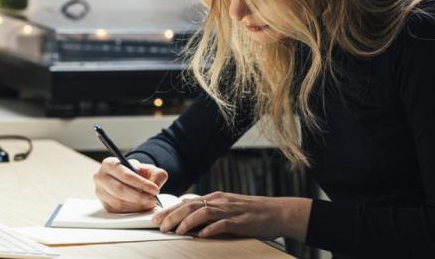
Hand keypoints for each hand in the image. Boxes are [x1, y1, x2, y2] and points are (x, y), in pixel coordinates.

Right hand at [93, 157, 167, 212]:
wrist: (129, 179)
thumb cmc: (138, 173)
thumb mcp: (149, 169)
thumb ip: (156, 175)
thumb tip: (156, 185)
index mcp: (109, 163)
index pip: (125, 175)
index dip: (141, 183)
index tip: (155, 189)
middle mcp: (101, 177)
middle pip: (120, 190)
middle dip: (139, 197)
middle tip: (153, 200)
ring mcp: (100, 192)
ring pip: (118, 202)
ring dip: (136, 205)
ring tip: (149, 204)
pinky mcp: (103, 204)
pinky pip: (117, 211)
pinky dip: (131, 211)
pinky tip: (142, 207)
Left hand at [153, 192, 311, 240]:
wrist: (278, 212)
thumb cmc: (253, 213)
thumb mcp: (228, 209)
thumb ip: (211, 214)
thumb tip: (190, 223)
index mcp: (216, 198)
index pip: (188, 202)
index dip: (170, 209)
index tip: (156, 218)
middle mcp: (221, 201)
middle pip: (191, 205)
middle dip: (172, 215)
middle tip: (159, 226)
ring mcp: (231, 210)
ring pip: (203, 211)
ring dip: (186, 222)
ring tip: (175, 231)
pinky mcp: (241, 221)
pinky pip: (223, 224)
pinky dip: (210, 229)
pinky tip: (201, 235)